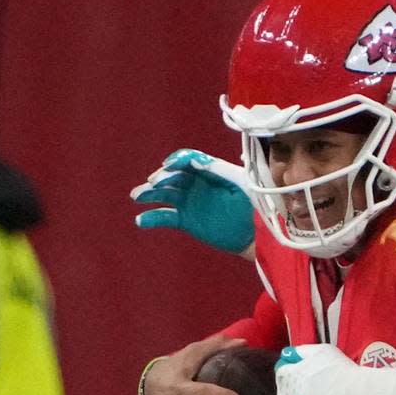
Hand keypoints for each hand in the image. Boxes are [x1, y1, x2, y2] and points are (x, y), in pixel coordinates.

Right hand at [131, 149, 254, 254]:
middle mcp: (197, 183)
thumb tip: (199, 160)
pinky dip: (152, 218)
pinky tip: (140, 220)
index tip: (168, 165)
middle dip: (162, 177)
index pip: (189, 160)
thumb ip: (222, 172)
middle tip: (154, 183)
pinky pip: (165, 217)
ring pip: (164, 194)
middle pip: (173, 175)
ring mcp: (190, 201)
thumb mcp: (242, 185)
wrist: (258, 234)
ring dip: (149, 193)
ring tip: (136, 197)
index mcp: (211, 171)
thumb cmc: (257, 204)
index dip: (177, 161)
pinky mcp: (186, 220)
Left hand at [275, 344, 395, 394]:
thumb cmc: (338, 371)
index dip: (297, 367)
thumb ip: (301, 351)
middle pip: (288, 392)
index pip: (283, 370)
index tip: (312, 368)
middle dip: (298, 389)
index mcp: (285, 379)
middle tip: (321, 385)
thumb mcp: (320, 351)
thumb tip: (288, 355)